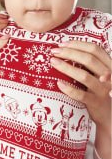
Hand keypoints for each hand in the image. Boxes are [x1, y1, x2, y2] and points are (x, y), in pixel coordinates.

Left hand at [51, 40, 111, 158]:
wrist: (108, 114)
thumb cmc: (99, 91)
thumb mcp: (98, 74)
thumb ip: (89, 64)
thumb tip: (67, 50)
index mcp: (109, 65)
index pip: (95, 49)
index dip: (78, 44)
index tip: (62, 44)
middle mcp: (108, 76)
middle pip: (89, 59)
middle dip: (69, 53)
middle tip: (54, 51)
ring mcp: (102, 89)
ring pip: (84, 75)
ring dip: (66, 67)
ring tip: (53, 62)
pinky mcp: (95, 102)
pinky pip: (81, 95)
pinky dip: (69, 88)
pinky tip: (58, 83)